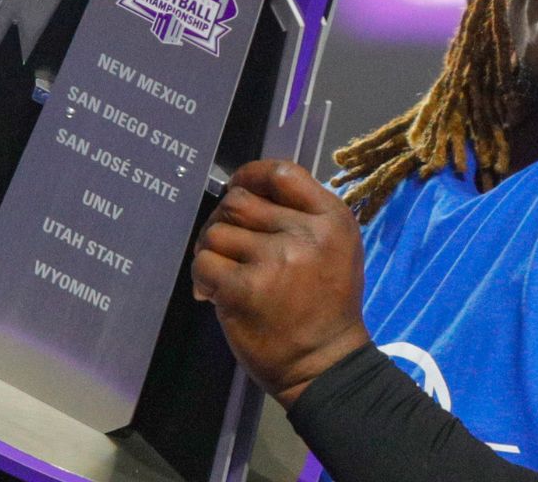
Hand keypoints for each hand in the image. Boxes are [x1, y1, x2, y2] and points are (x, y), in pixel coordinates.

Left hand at [192, 160, 369, 407]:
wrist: (326, 365)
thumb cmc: (326, 306)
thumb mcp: (334, 248)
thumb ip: (301, 216)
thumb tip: (243, 192)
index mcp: (332, 218)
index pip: (282, 172)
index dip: (251, 176)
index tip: (238, 189)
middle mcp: (306, 233)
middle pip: (239, 201)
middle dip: (224, 221)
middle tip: (227, 248)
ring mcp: (275, 259)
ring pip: (216, 231)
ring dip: (212, 252)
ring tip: (223, 275)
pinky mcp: (245, 288)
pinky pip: (204, 262)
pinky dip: (203, 277)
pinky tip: (215, 293)